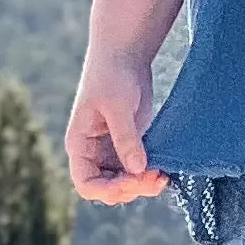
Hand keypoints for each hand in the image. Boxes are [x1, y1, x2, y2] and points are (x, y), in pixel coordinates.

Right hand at [67, 51, 168, 203]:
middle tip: (154, 177)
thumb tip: (137, 170)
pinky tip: (164, 171)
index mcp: (80, 145)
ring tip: (162, 176)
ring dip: (143, 185)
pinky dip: (150, 175)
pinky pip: (138, 171)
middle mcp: (93, 153)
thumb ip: (126, 139)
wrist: (125, 55)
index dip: (108, 189)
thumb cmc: (112, 75)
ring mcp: (112, 151)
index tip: (132, 180)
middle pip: (108, 188)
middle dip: (131, 188)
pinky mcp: (130, 145)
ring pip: (126, 183)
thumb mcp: (117, 107)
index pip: (86, 183)